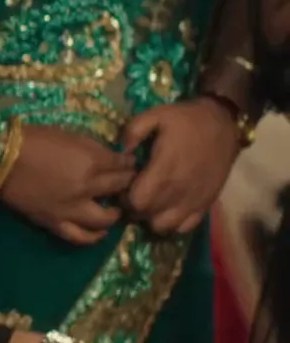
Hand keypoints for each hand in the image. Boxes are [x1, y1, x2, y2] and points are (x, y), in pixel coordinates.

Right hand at [0, 125, 137, 245]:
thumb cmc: (34, 140)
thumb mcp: (70, 136)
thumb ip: (94, 149)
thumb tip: (113, 158)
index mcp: (91, 162)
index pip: (124, 166)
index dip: (130, 165)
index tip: (131, 165)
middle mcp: (86, 188)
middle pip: (119, 189)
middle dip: (128, 185)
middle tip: (127, 185)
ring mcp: (71, 208)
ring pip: (105, 219)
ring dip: (114, 214)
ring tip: (114, 210)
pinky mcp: (54, 222)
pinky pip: (79, 236)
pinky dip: (93, 237)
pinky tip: (99, 233)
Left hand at [118, 99, 241, 235]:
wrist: (223, 123)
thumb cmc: (186, 120)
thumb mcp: (155, 115)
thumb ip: (132, 131)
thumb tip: (120, 153)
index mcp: (165, 169)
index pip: (137, 202)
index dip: (125, 199)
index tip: (124, 188)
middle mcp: (180, 189)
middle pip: (147, 216)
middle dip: (134, 209)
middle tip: (134, 195)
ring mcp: (195, 199)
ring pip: (165, 226)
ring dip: (152, 218)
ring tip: (151, 204)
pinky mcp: (206, 203)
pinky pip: (186, 227)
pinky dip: (173, 224)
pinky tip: (168, 209)